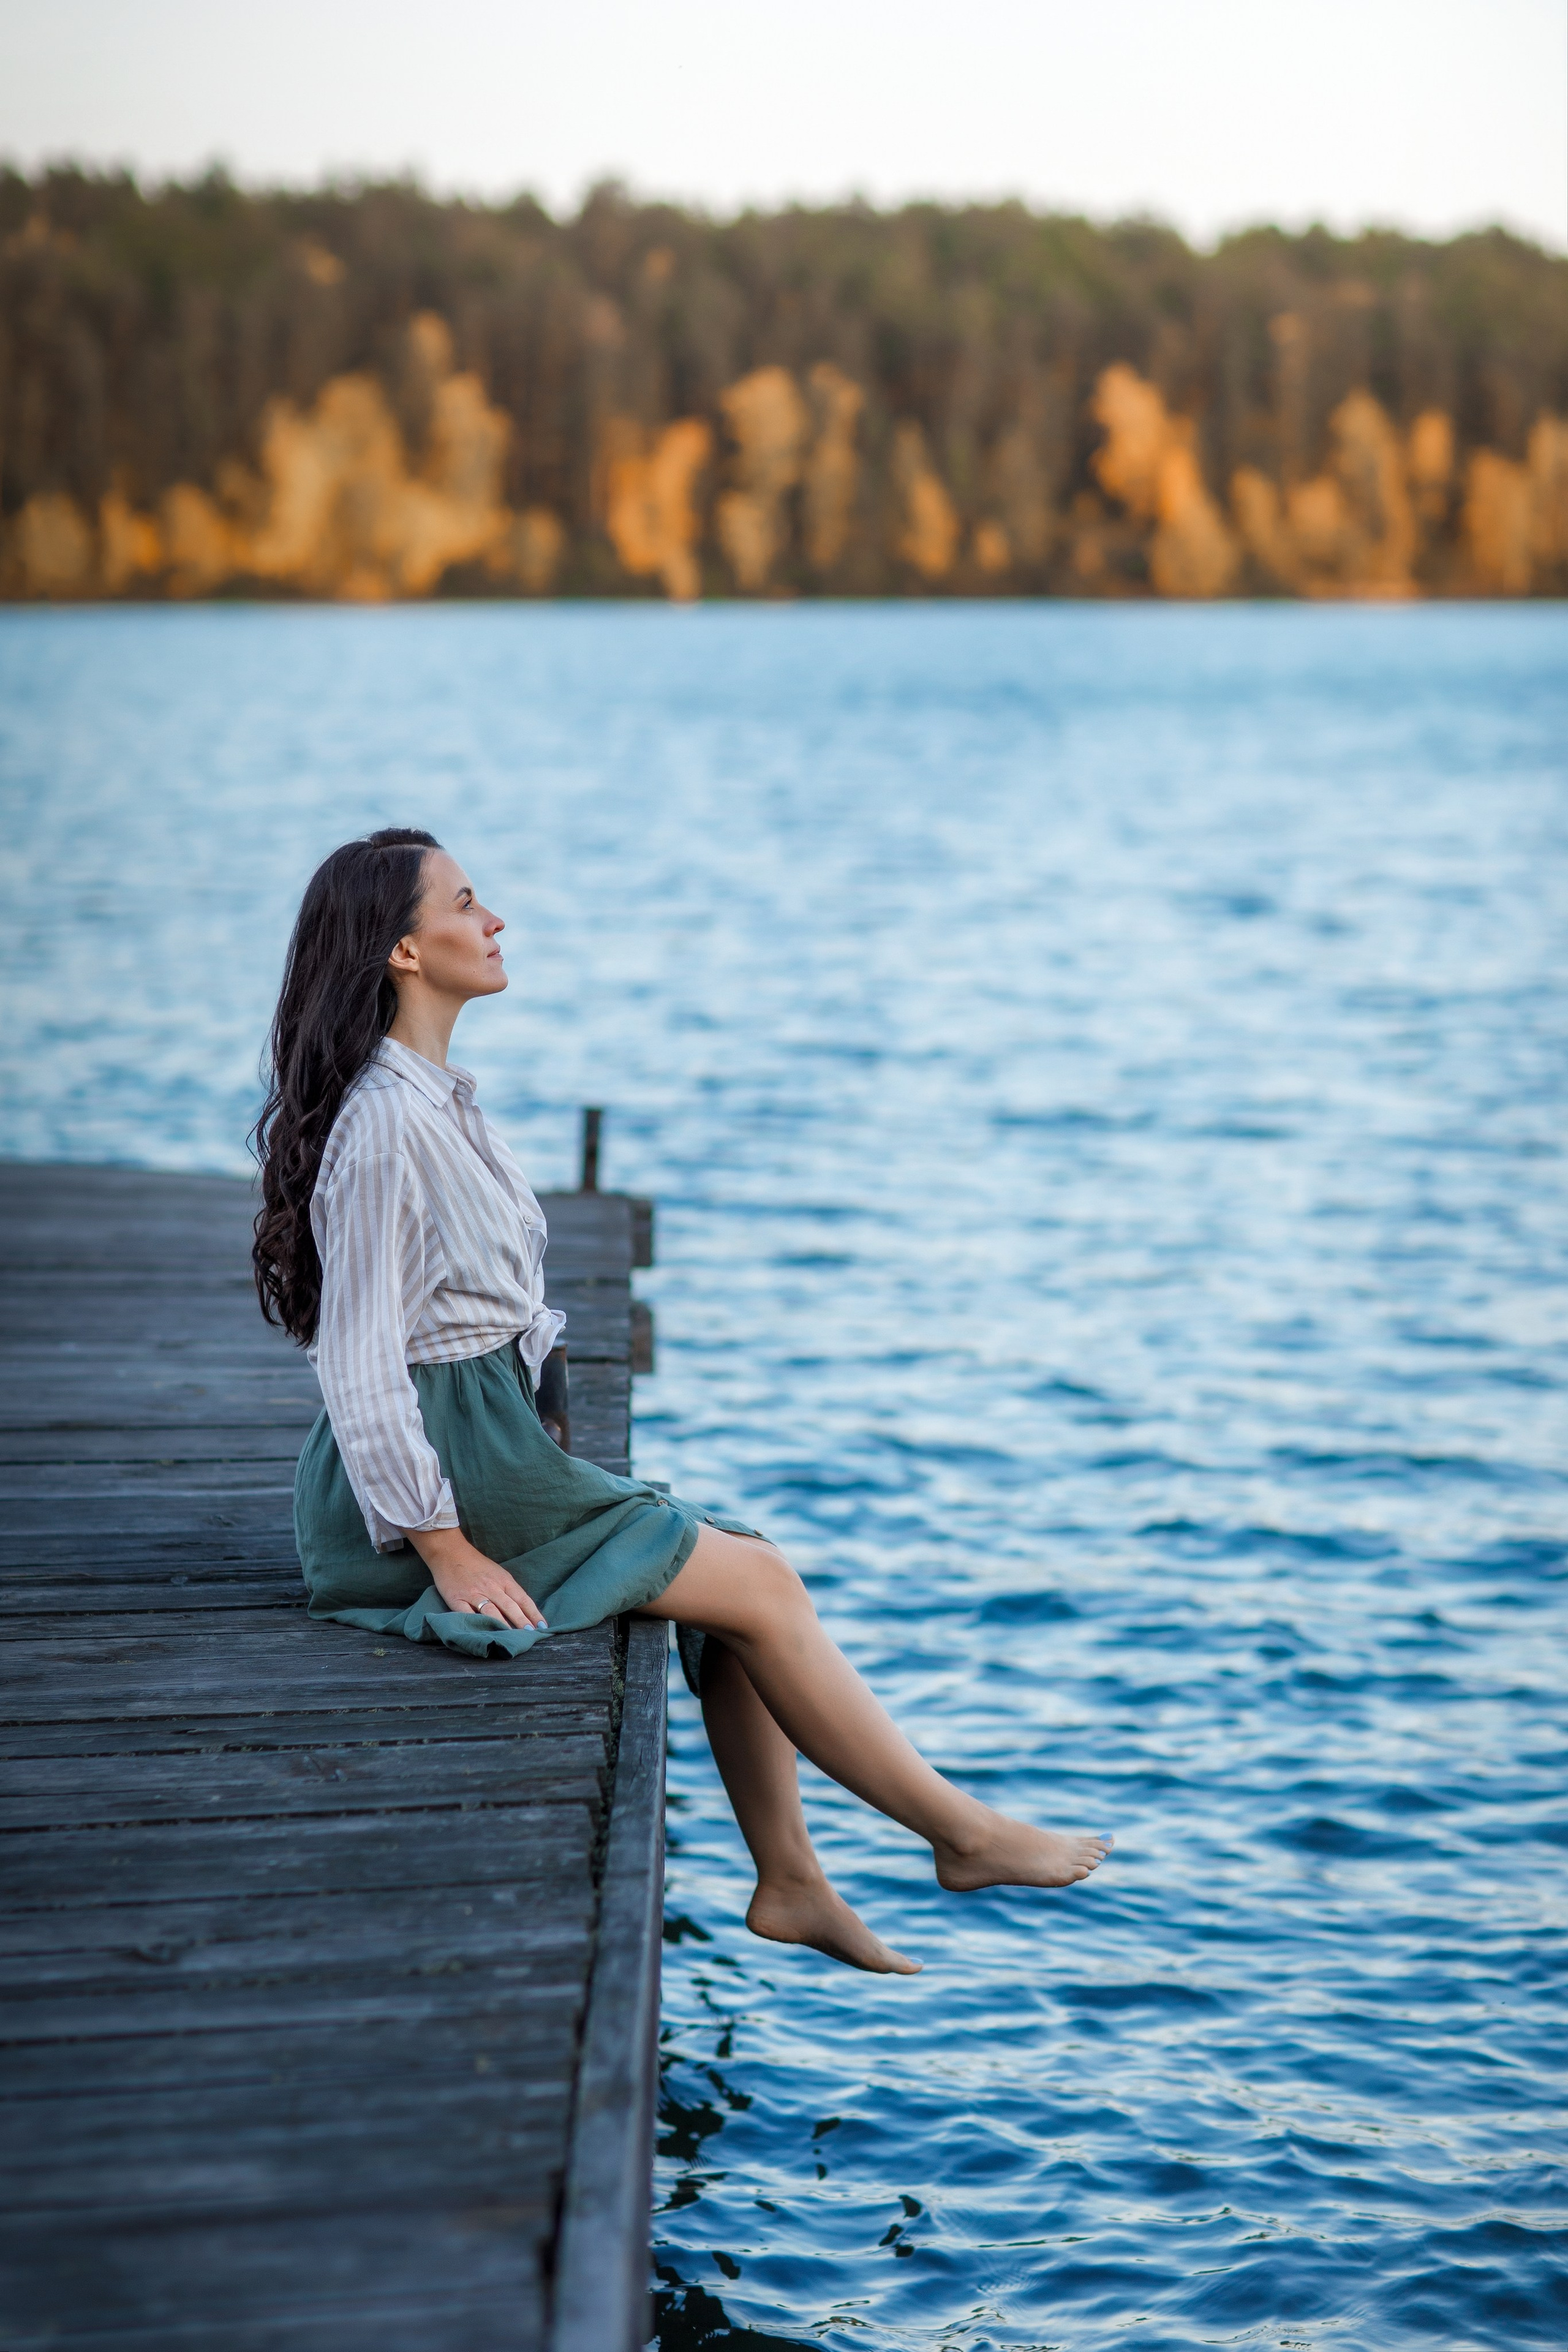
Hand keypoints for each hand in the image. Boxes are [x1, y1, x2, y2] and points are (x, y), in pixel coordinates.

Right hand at [403, 1526, 545, 1630]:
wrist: (450, 1552)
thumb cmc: (477, 1565)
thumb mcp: (498, 1573)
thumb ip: (509, 1590)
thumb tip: (524, 1610)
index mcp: (504, 1580)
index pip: (523, 1599)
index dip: (534, 1614)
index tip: (543, 1627)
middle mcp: (491, 1587)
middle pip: (510, 1606)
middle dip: (522, 1622)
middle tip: (532, 1636)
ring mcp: (473, 1594)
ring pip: (492, 1612)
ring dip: (504, 1626)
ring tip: (512, 1639)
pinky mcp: (457, 1600)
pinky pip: (468, 1615)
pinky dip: (477, 1625)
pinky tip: (484, 1634)